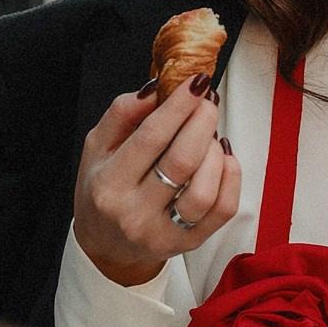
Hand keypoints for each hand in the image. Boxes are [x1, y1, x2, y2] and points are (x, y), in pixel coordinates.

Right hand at [71, 73, 241, 287]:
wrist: (106, 244)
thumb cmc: (102, 188)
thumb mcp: (96, 146)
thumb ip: (121, 113)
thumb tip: (156, 89)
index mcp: (108, 184)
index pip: (150, 137)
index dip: (178, 106)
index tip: (196, 82)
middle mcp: (134, 213)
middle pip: (182, 161)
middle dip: (202, 122)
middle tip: (207, 102)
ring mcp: (164, 233)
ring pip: (205, 189)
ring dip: (215, 152)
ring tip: (208, 135)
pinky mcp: (190, 244)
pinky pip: (223, 209)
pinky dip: (231, 176)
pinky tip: (221, 158)